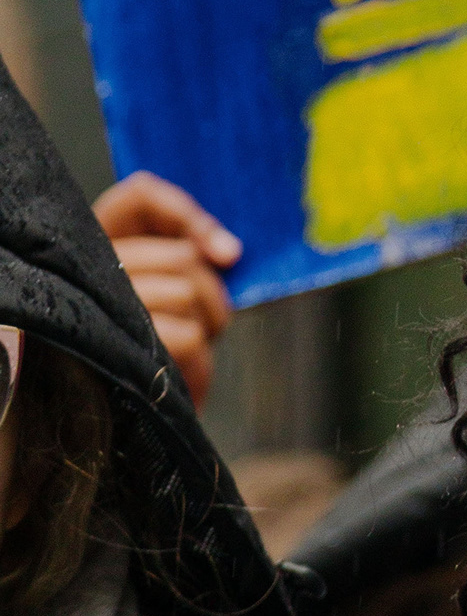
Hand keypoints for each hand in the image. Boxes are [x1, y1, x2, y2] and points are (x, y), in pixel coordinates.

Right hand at [93, 173, 240, 409]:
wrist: (133, 419)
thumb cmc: (162, 349)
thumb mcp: (178, 293)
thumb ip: (193, 256)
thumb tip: (228, 251)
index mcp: (101, 244)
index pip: (141, 196)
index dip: (187, 214)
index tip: (226, 253)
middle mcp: (88, 268)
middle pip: (183, 256)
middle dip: (214, 295)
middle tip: (205, 323)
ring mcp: (98, 307)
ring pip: (189, 293)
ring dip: (208, 328)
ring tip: (188, 348)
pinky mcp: (115, 346)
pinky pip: (189, 337)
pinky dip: (200, 360)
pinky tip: (181, 373)